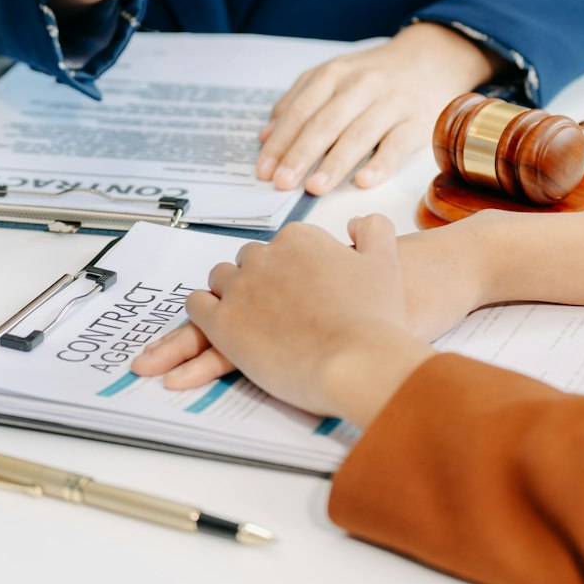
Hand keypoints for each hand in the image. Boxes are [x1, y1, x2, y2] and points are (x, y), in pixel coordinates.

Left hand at [152, 217, 434, 426]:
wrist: (358, 360)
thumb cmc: (375, 318)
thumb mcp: (385, 262)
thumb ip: (373, 231)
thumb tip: (354, 222)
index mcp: (298, 239)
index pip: (281, 247)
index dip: (289, 272)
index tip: (299, 294)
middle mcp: (264, 256)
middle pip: (249, 262)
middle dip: (259, 282)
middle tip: (276, 312)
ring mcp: (240, 288)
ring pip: (220, 280)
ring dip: (230, 295)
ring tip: (248, 320)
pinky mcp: (222, 323)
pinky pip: (198, 306)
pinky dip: (204, 313)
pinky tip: (217, 325)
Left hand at [257, 22, 497, 193]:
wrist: (432, 59)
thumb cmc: (373, 75)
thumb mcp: (333, 76)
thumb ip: (298, 102)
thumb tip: (266, 136)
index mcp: (335, 74)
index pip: (301, 110)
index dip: (281, 141)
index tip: (264, 170)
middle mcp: (362, 85)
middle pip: (326, 122)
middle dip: (301, 154)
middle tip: (282, 183)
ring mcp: (392, 103)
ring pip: (359, 134)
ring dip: (335, 163)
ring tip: (314, 187)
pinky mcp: (418, 122)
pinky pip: (397, 145)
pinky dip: (380, 164)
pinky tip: (362, 181)